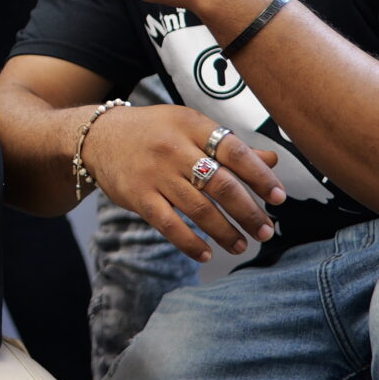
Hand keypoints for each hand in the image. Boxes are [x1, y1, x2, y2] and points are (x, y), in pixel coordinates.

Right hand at [79, 102, 281, 261]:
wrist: (99, 136)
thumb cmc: (154, 132)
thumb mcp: (190, 128)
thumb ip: (229, 146)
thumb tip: (272, 160)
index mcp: (192, 125)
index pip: (234, 150)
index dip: (260, 175)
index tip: (279, 197)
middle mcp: (174, 147)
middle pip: (220, 183)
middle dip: (247, 211)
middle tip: (266, 229)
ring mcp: (155, 173)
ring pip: (198, 208)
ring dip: (225, 231)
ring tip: (242, 245)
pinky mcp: (138, 196)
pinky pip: (168, 224)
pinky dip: (189, 242)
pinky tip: (206, 253)